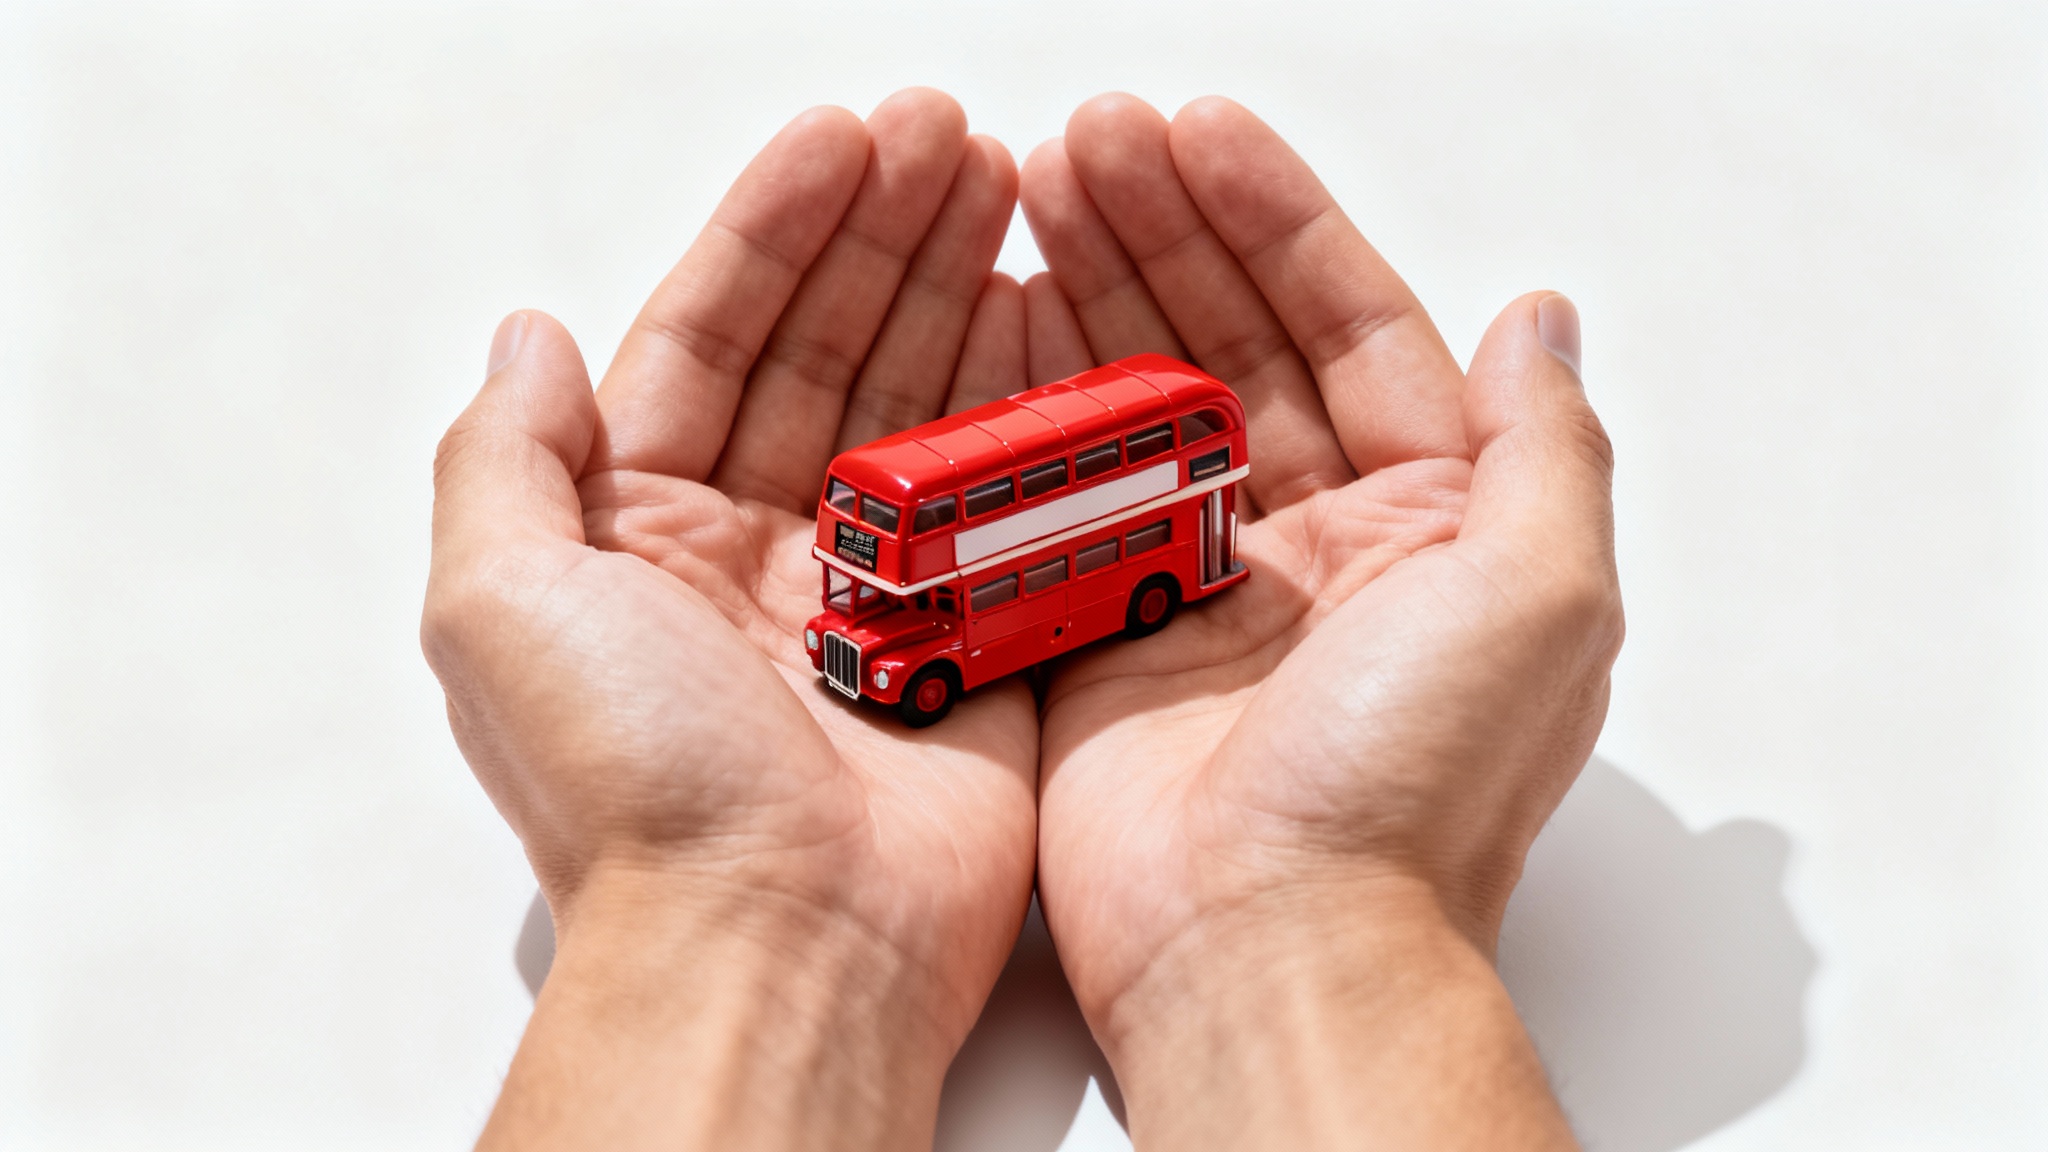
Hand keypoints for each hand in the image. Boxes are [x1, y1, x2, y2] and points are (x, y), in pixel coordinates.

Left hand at [422, 89, 1037, 1150]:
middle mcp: (757, 556)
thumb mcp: (501, 602)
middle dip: (886, 237)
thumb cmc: (636, 787)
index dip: (777, 231)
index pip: (716, 340)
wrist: (782, 939)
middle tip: (949, 138)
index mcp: (644, 535)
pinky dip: (1036, 413)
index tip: (843, 140)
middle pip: (830, 355)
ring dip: (961, 296)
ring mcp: (878, 598)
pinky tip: (1056, 322)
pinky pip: (1012, 505)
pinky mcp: (976, 647)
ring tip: (1010, 190)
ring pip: (924, 412)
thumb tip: (530, 332)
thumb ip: (506, 455)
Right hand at [1021, 95, 1621, 1147]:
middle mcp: (1314, 544)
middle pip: (1232, 341)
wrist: (1267, 943)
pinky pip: (1058, 493)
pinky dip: (1027, 405)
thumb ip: (1543, 446)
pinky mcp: (1100, 633)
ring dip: (1092, 291)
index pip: (1348, 323)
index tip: (1197, 135)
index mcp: (1427, 522)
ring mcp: (1198, 585)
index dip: (1273, 220)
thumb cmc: (1411, 792)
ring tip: (1032, 191)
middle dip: (1162, 231)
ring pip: (1141, 402)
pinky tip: (995, 320)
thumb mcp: (1541, 598)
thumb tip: (1541, 318)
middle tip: (1086, 142)